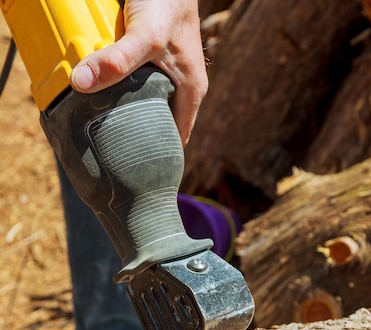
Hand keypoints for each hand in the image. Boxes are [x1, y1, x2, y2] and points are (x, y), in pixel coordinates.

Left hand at [70, 0, 207, 144]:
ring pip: (144, 106)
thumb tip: (81, 83)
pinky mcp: (147, 61)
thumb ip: (116, 60)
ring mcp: (164, 74)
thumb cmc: (167, 3)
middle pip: (158, 125)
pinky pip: (132, 86)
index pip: (177, 139)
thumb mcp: (144, 36)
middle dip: (136, 139)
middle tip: (110, 155)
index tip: (135, 173)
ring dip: (125, 117)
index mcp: (190, 92)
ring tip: (102, 133)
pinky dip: (117, 93)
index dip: (159, 158)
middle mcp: (180, 87)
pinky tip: (100, 98)